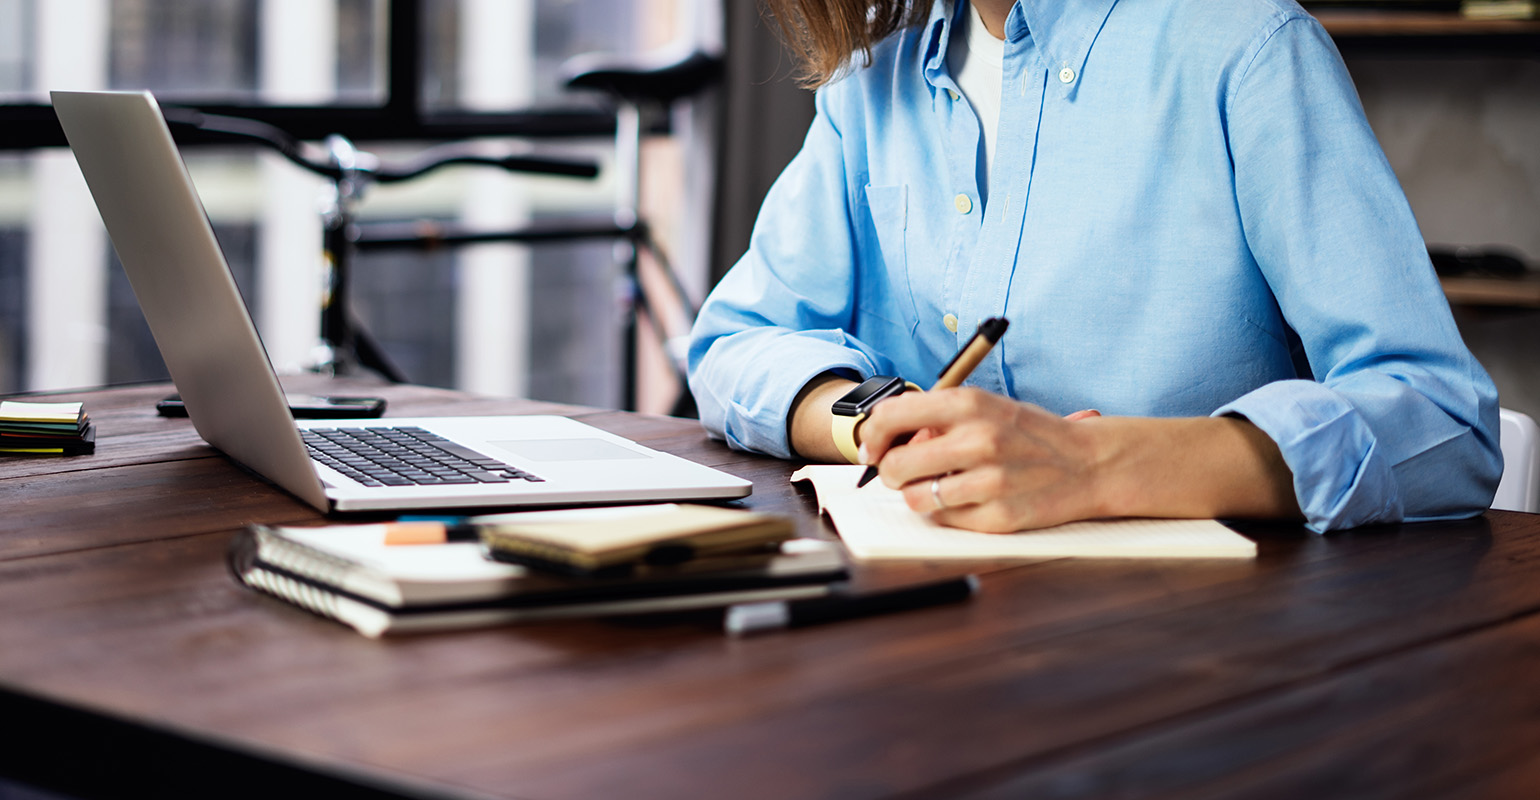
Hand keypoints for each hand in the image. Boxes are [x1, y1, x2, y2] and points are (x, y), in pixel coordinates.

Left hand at [857, 388, 1108, 531]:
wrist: (1090, 463)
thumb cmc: (1030, 435)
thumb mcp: (987, 408)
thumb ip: (938, 418)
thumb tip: (888, 439)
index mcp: (970, 404)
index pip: (891, 415)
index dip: (872, 436)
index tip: (873, 447)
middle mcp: (978, 440)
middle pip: (894, 465)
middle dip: (890, 471)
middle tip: (903, 472)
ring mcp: (989, 482)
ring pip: (913, 498)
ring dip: (916, 494)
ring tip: (936, 486)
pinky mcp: (998, 517)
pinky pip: (944, 519)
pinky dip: (946, 512)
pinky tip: (967, 499)